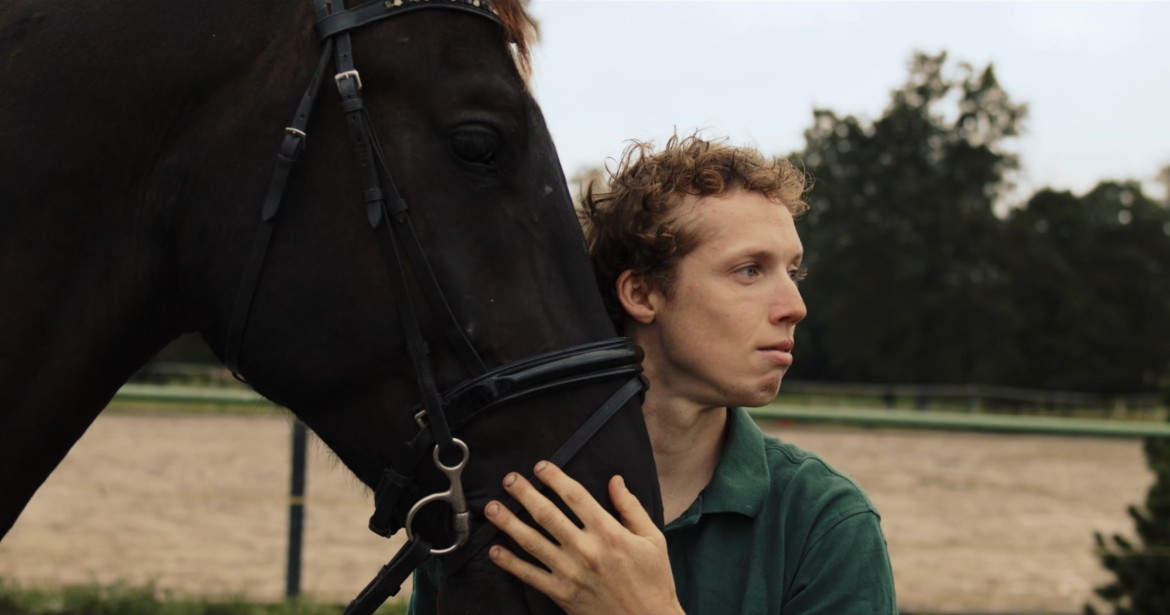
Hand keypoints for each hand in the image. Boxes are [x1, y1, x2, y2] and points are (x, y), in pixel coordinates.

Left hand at [484, 461, 684, 614]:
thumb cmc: (654, 581)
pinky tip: (495, 551)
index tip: (540, 467)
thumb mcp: (653, 539)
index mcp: (609, 533)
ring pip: (532, 542)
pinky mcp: (562, 594)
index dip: (555, 478)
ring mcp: (570, 573)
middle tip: (509, 480)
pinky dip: (510, 563)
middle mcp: (586, 550)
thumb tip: (615, 481)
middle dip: (524, 494)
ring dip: (509, 523)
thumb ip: (631, 508)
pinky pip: (530, 575)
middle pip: (547, 515)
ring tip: (492, 508)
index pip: (575, 496)